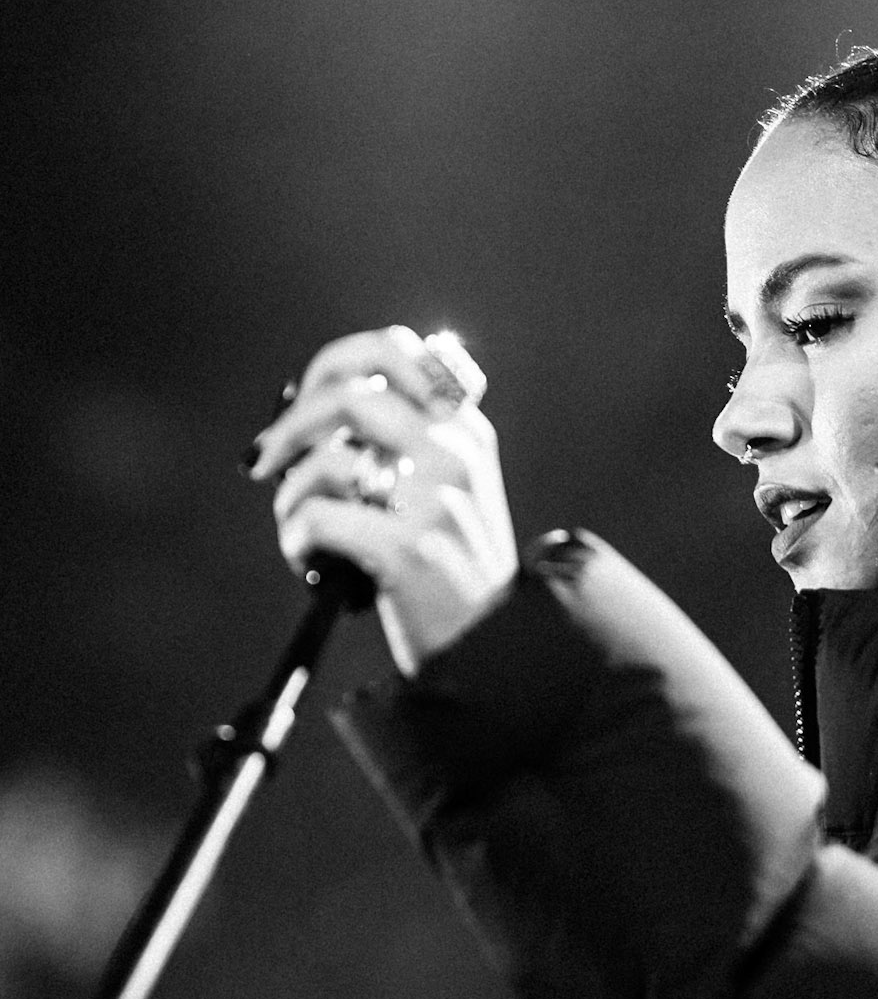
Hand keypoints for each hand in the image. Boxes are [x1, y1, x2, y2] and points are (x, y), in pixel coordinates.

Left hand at [250, 325, 518, 675]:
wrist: (493, 648)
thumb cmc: (455, 573)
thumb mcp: (455, 492)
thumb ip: (411, 443)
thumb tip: (312, 410)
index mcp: (465, 430)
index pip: (395, 350)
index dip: (332, 366)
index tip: (303, 402)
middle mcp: (455, 453)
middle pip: (348, 393)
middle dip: (289, 426)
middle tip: (264, 460)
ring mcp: (435, 499)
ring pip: (326, 459)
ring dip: (289, 496)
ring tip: (299, 530)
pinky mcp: (407, 548)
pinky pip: (316, 518)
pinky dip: (295, 539)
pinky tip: (308, 562)